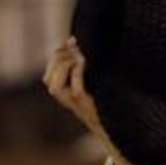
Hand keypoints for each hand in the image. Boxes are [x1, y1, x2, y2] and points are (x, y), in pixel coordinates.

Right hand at [42, 37, 137, 164]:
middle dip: (60, 57)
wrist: (116, 123)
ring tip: (79, 57)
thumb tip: (75, 42)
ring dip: (64, 66)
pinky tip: (83, 64)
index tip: (71, 41)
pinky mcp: (84, 105)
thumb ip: (82, 64)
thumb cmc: (106, 98)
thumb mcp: (93, 78)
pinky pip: (75, 89)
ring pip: (54, 85)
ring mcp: (72, 102)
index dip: (57, 52)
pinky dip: (76, 74)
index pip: (50, 67)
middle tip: (76, 48)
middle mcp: (63, 97)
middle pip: (48, 76)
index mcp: (63, 88)